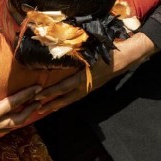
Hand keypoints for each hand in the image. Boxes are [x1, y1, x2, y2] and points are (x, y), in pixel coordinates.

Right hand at [0, 78, 41, 139]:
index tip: (38, 88)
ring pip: (11, 127)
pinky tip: (13, 120)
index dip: (27, 95)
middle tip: (41, 99)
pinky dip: (11, 125)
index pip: (13, 104)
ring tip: (32, 109)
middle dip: (30, 109)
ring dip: (22, 118)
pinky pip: (2, 131)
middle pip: (17, 119)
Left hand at [34, 32, 155, 115]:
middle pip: (66, 98)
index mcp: (83, 77)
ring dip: (59, 104)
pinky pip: (78, 97)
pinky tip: (62, 102)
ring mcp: (90, 88)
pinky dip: (68, 101)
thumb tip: (59, 50)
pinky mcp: (92, 88)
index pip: (63, 87)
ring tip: (47, 109)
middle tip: (37, 109)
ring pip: (72, 99)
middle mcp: (86, 85)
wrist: (124, 59)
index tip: (37, 96)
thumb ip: (76, 54)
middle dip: (51, 103)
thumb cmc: (106, 52)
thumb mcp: (90, 51)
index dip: (50, 92)